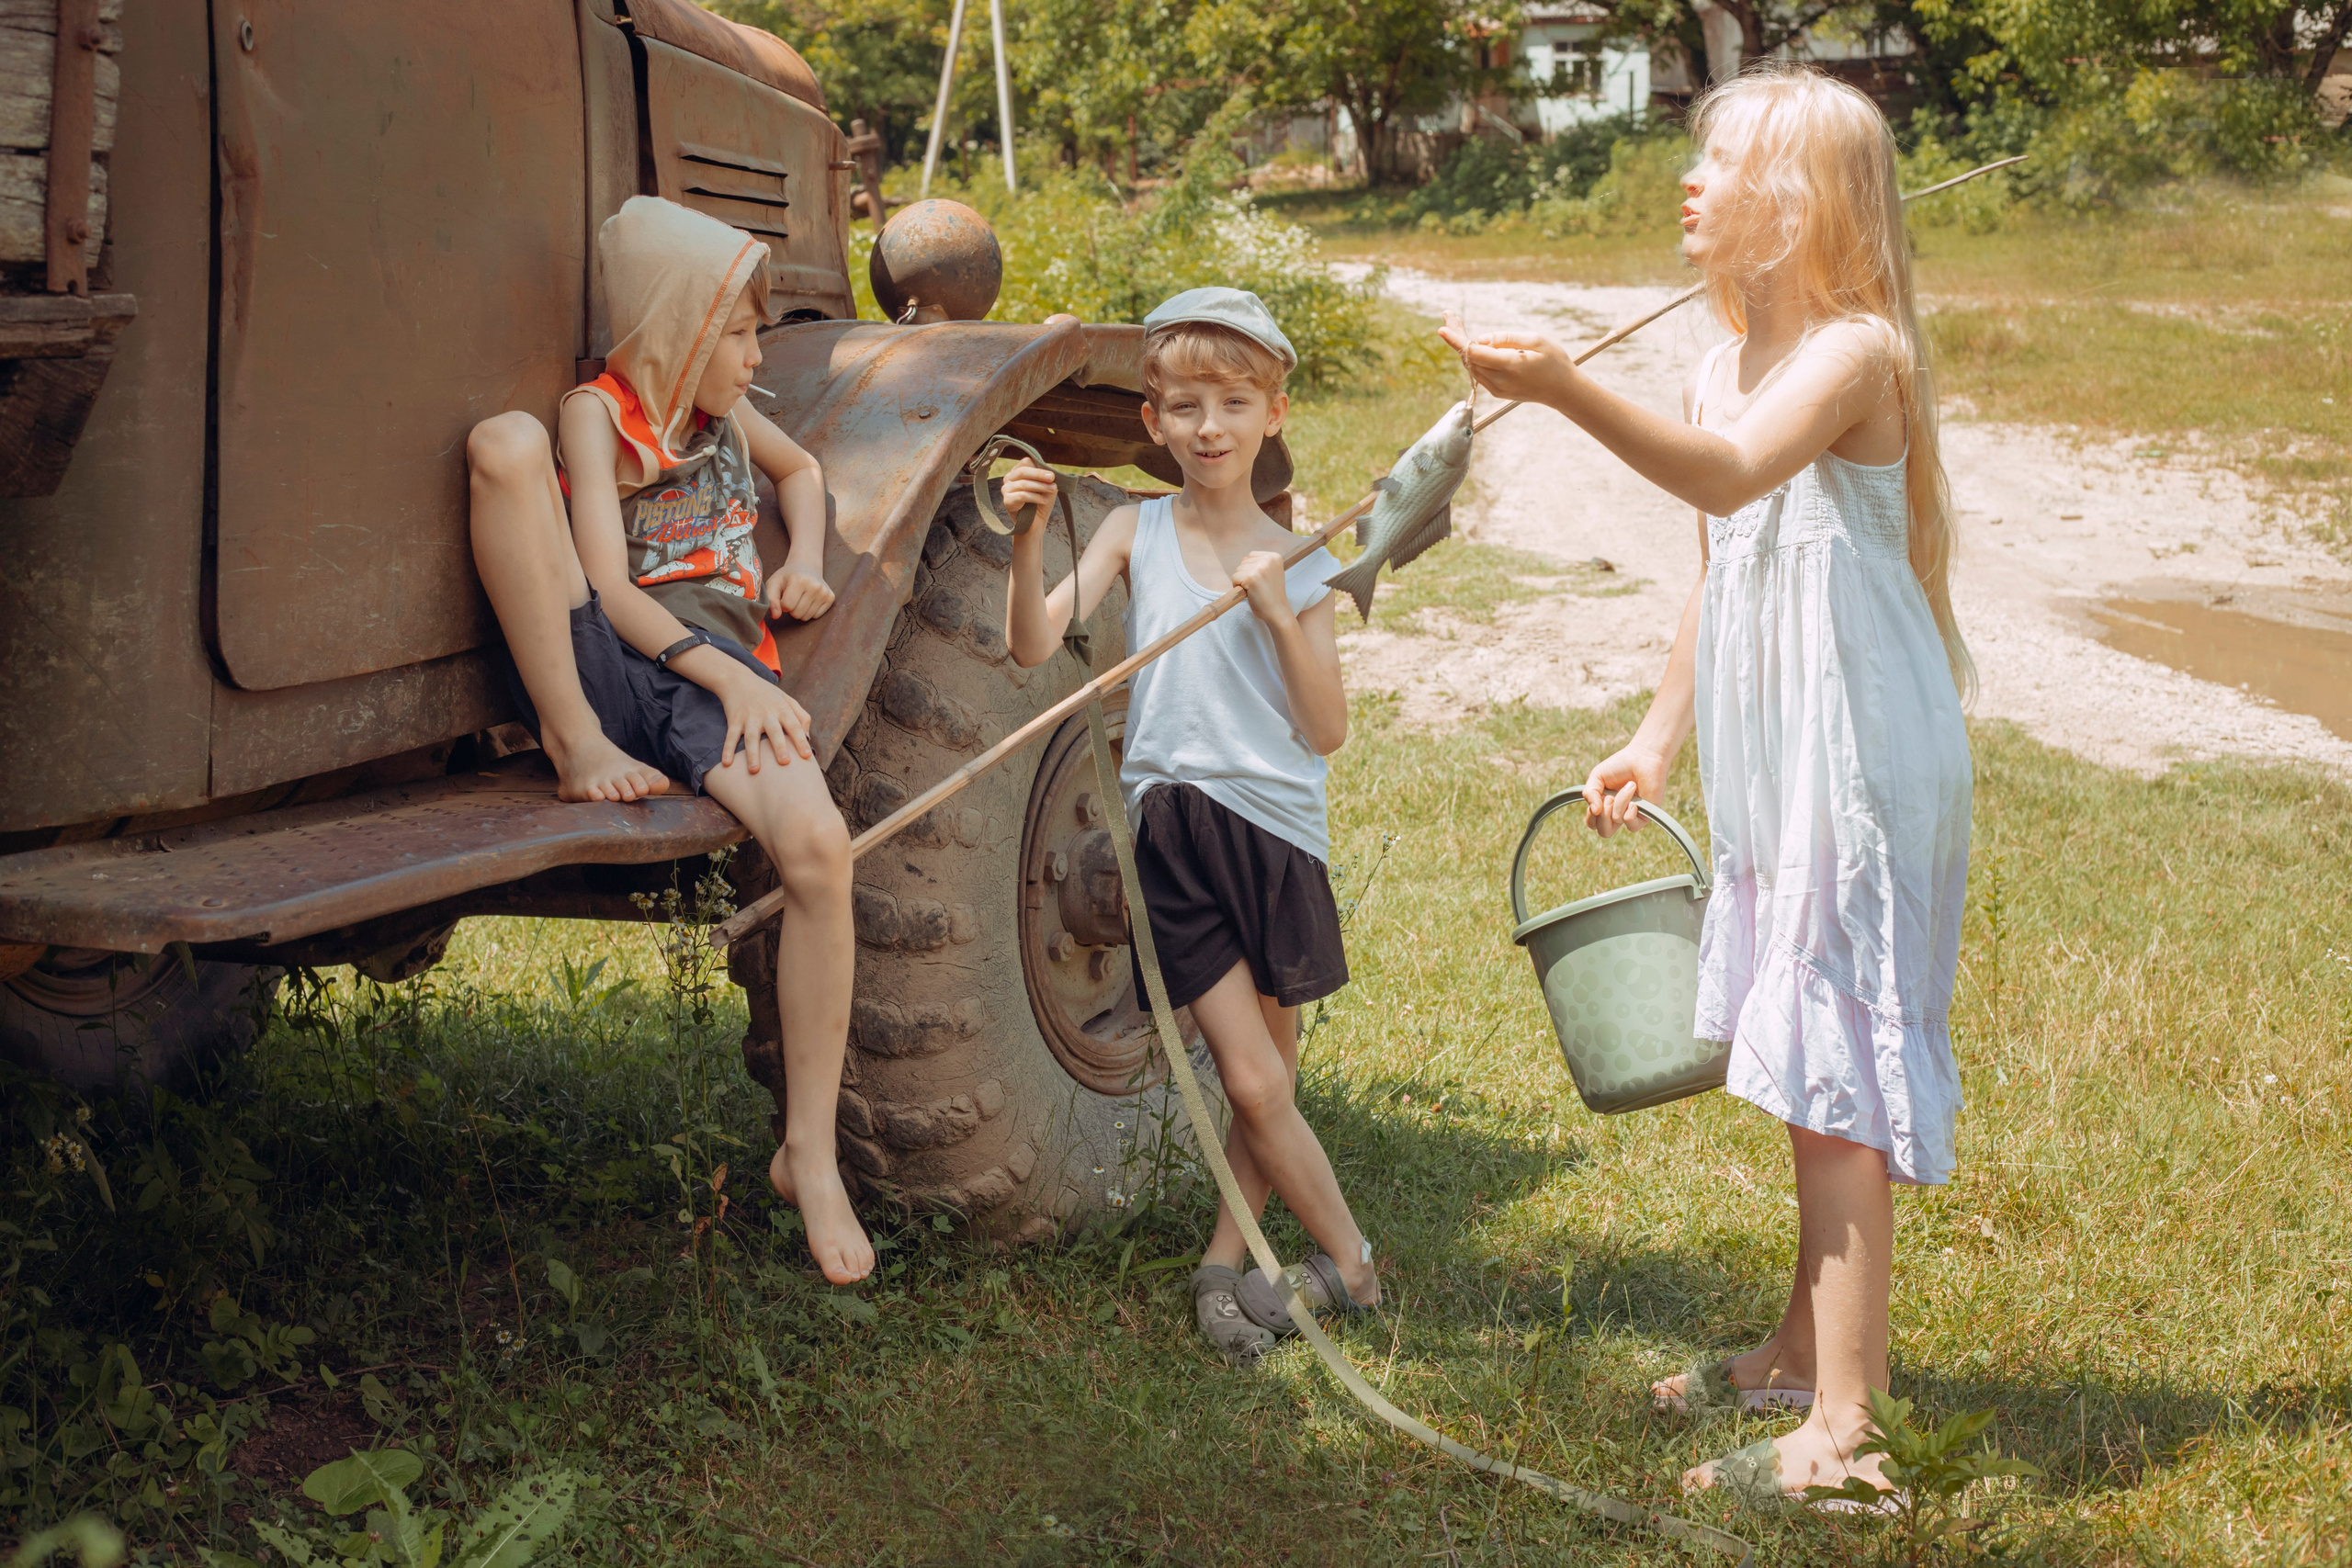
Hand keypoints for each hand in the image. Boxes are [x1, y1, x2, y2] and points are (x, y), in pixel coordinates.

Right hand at [714, 661, 814, 773]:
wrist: (738, 679)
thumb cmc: (767, 693)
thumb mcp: (787, 699)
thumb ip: (801, 716)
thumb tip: (808, 737)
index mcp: (782, 710)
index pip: (794, 726)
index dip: (801, 740)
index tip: (807, 756)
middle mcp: (766, 714)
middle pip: (774, 732)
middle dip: (779, 747)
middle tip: (784, 763)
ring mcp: (749, 717)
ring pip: (751, 737)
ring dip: (752, 753)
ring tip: (755, 770)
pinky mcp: (734, 719)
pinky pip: (731, 736)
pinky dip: (728, 749)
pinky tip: (726, 763)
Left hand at [766, 558, 834, 621]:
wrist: (806, 565)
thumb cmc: (788, 576)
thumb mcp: (774, 583)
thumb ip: (771, 599)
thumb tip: (775, 616)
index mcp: (800, 580)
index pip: (787, 606)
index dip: (782, 604)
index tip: (784, 596)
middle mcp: (815, 586)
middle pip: (797, 614)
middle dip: (791, 609)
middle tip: (792, 597)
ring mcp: (824, 592)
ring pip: (807, 617)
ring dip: (800, 611)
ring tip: (800, 598)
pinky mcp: (830, 597)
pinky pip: (816, 616)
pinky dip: (810, 611)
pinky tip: (809, 600)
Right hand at [996, 460, 1059, 534]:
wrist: (1035, 524)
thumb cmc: (1040, 503)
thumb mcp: (1047, 488)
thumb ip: (1047, 479)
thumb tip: (1050, 474)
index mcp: (1018, 472)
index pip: (1026, 462)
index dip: (1039, 468)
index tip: (1052, 476)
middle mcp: (1009, 478)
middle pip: (1023, 471)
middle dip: (1039, 474)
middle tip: (1052, 478)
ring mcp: (1006, 489)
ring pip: (1024, 483)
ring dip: (1040, 486)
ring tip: (1051, 490)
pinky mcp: (1007, 501)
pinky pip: (1022, 495)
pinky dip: (1035, 497)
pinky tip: (1044, 500)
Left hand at [1232, 549, 1293, 626]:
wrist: (1277, 611)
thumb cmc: (1272, 594)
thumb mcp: (1271, 572)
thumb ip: (1261, 563)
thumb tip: (1244, 560)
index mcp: (1274, 557)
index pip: (1251, 555)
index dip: (1251, 569)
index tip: (1262, 579)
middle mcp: (1268, 560)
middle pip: (1244, 561)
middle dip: (1246, 574)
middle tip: (1258, 586)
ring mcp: (1259, 568)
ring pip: (1238, 570)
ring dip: (1242, 581)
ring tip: (1254, 589)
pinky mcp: (1250, 578)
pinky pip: (1235, 578)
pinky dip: (1238, 586)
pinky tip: (1249, 592)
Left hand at [1436, 310, 1579, 406]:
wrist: (1563, 391)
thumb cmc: (1554, 361)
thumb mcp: (1536, 340)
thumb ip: (1506, 339)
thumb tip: (1481, 339)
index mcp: (1510, 366)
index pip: (1475, 353)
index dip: (1457, 340)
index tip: (1442, 329)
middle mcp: (1499, 380)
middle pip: (1469, 357)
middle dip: (1457, 336)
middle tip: (1448, 315)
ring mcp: (1496, 388)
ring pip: (1471, 365)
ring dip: (1462, 345)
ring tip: (1455, 322)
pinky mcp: (1497, 391)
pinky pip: (1478, 371)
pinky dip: (1471, 355)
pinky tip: (1468, 340)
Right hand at [1582, 743, 1667, 837]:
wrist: (1643, 758)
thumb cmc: (1620, 766)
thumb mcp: (1597, 777)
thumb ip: (1589, 793)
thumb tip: (1595, 811)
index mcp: (1605, 807)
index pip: (1593, 824)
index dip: (1591, 815)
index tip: (1597, 798)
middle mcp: (1617, 814)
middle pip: (1604, 832)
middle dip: (1603, 814)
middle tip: (1610, 796)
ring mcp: (1631, 816)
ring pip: (1616, 820)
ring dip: (1620, 800)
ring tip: (1629, 786)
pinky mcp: (1644, 816)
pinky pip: (1631, 823)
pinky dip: (1630, 810)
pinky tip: (1636, 799)